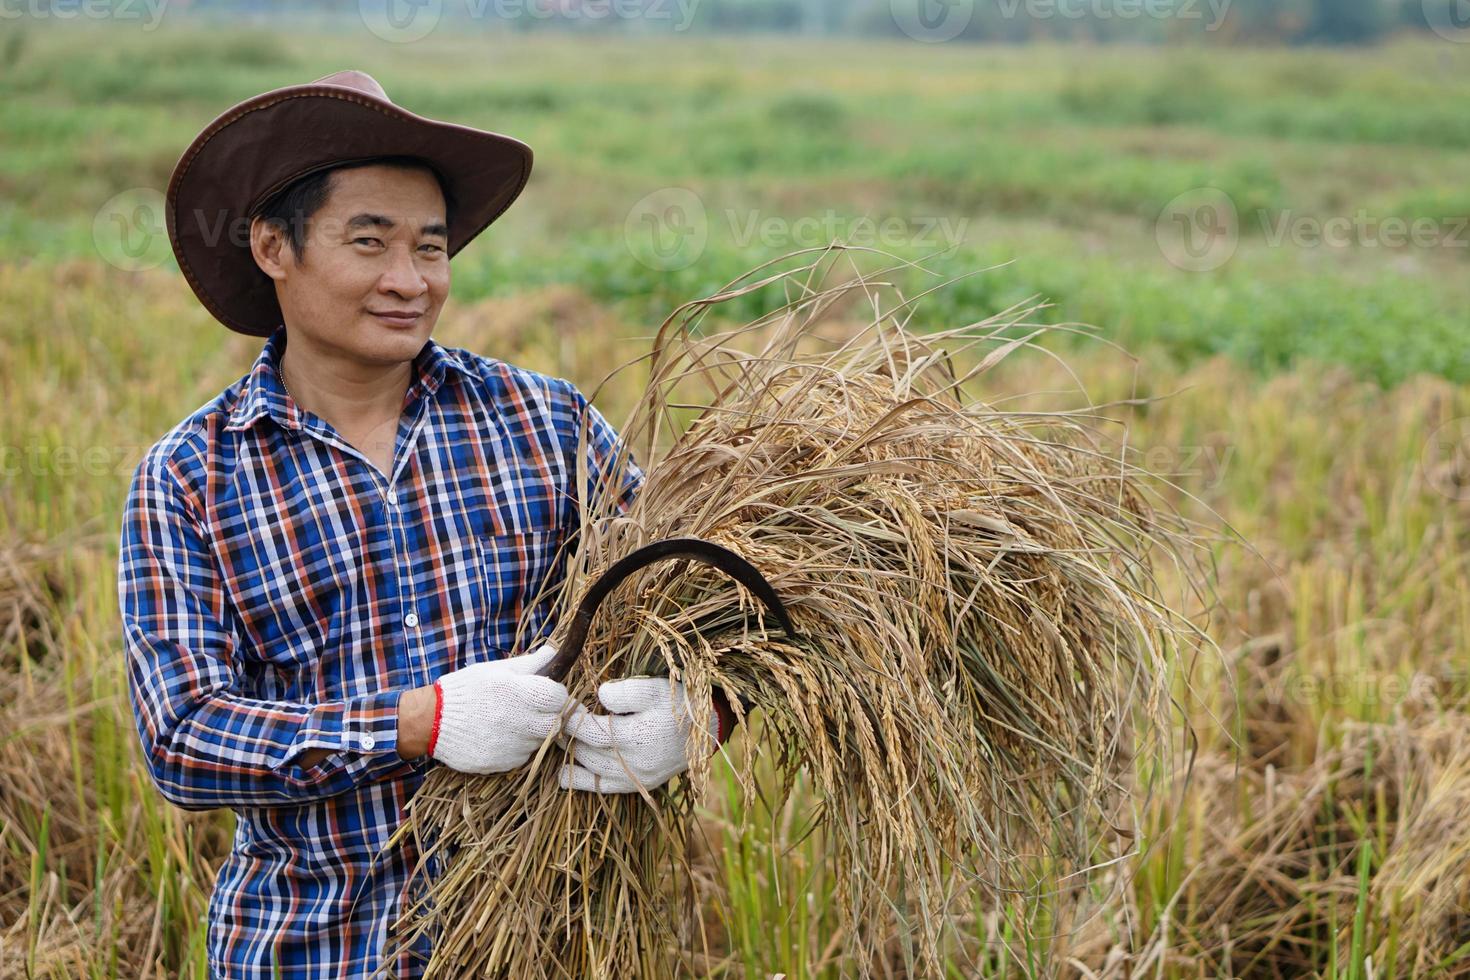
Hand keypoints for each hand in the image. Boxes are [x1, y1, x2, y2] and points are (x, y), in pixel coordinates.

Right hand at [428, 643, 573, 774]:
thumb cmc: (466, 689)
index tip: (549, 694)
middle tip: (536, 710)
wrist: (431, 720)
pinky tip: (501, 736)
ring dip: (534, 732)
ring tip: (511, 721)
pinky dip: (518, 747)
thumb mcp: (494, 670)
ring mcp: (511, 745)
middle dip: (550, 715)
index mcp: (517, 692)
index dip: (557, 694)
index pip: (559, 697)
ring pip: (540, 741)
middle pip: (556, 722)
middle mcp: (518, 720)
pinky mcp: (503, 763)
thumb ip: (528, 664)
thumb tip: (552, 652)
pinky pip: (523, 756)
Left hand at [557, 676, 720, 793]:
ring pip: (590, 770)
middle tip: (555, 720)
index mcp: (637, 737)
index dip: (571, 718)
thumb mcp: (656, 688)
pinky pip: (602, 788)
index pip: (590, 731)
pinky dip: (582, 780)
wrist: (709, 729)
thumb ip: (626, 691)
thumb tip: (599, 696)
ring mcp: (636, 779)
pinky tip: (566, 771)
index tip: (560, 705)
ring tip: (561, 738)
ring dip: (572, 755)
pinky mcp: (640, 786)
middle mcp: (634, 763)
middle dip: (567, 736)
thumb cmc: (680, 703)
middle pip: (586, 752)